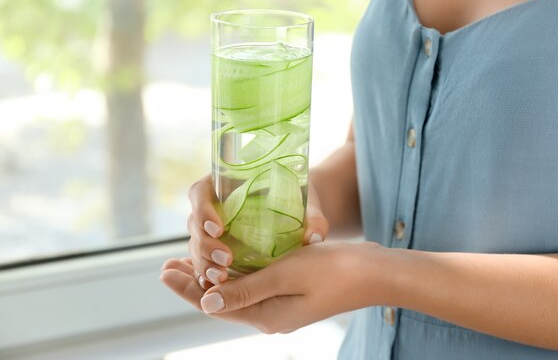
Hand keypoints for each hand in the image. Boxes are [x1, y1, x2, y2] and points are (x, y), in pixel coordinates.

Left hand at [160, 241, 384, 333]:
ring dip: (213, 276)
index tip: (163, 272)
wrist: (375, 272)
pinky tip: (228, 259)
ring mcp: (283, 305)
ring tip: (189, 261)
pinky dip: (236, 273)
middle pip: (223, 300)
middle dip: (194, 283)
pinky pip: (255, 284)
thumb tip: (206, 302)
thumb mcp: (286, 276)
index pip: (216, 306)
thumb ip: (246, 289)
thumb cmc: (334, 270)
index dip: (187, 289)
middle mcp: (272, 316)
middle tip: (167, 265)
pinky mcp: (293, 292)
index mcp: (268, 316)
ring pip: (238, 291)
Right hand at [186, 174, 329, 287]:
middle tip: (225, 259)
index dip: (204, 210)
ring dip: (204, 263)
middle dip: (205, 244)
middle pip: (194, 223)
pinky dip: (206, 274)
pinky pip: (203, 262)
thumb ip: (313, 217)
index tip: (219, 227)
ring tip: (222, 278)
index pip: (200, 193)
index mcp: (224, 182)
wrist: (299, 211)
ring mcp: (211, 228)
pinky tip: (216, 287)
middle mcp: (212, 205)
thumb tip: (315, 236)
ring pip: (196, 245)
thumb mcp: (307, 203)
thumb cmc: (300, 198)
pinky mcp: (217, 248)